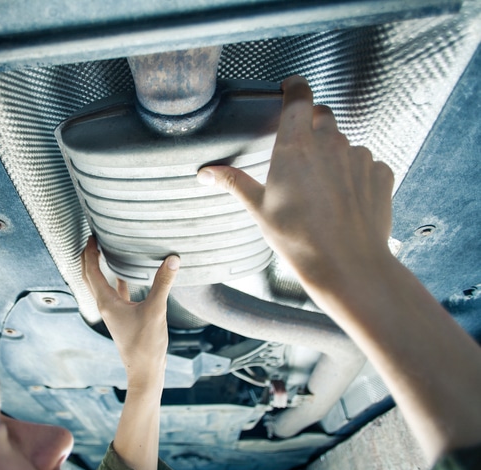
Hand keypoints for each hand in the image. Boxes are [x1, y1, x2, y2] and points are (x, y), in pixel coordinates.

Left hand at [81, 236, 179, 387]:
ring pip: (102, 284)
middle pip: (91, 276)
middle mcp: (106, 306)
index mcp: (106, 302)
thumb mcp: (156, 311)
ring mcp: (114, 312)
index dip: (90, 251)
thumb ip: (162, 283)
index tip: (91, 235)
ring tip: (105, 250)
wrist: (145, 371)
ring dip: (100, 267)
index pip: (91, 271)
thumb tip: (172, 259)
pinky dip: (118, 280)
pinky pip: (117, 293)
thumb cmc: (146, 345)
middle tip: (93, 237)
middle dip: (89, 256)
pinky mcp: (124, 317)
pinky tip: (126, 274)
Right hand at [197, 75, 394, 291]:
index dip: (294, 86)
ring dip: (332, 154)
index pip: (299, 97)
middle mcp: (330, 143)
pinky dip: (355, 174)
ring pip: (344, 142)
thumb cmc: (299, 238)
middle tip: (299, 152)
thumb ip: (234, 182)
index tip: (290, 87)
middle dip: (311, 124)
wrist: (348, 265)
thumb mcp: (259, 209)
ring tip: (322, 188)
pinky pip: (366, 163)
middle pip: (322, 116)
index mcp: (296, 146)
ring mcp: (359, 156)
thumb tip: (206, 172)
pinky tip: (345, 199)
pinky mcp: (380, 173)